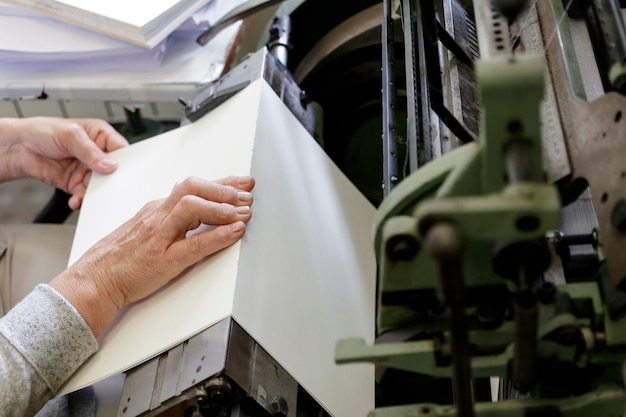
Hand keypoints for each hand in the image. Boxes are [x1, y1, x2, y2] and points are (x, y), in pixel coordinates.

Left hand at [0, 117, 127, 208]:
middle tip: (110, 186)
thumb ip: (91, 151)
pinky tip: (77, 199)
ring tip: (89, 195)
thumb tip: (109, 164)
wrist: (17, 147)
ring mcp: (87, 169)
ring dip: (96, 193)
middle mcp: (96, 153)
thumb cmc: (41, 131)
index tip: (124, 171)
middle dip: (112, 180)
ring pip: (100, 185)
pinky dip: (82, 200)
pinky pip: (85, 194)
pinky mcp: (76, 183)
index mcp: (100, 136)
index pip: (121, 149)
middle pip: (113, 171)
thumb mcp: (70, 134)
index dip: (126, 161)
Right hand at [50, 175, 254, 336]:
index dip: (222, 183)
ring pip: (191, 207)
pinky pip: (194, 243)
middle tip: (248, 193)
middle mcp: (158, 216)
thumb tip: (199, 211)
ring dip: (221, 206)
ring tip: (244, 210)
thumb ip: (171, 220)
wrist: (93, 282)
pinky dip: (218, 235)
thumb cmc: (119, 260)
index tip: (243, 182)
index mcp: (156, 210)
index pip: (192, 187)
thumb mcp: (147, 231)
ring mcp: (159, 235)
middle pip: (192, 188)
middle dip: (224, 188)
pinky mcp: (162, 259)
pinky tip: (235, 232)